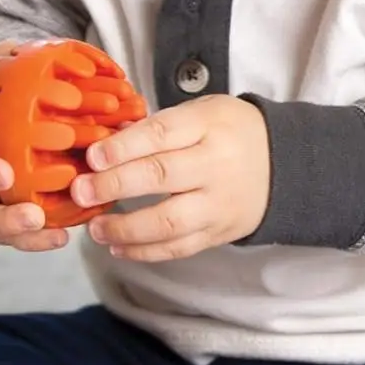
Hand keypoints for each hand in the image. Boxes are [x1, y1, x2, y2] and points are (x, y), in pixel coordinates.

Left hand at [69, 95, 270, 261]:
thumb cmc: (229, 132)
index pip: (162, 134)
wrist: (282, 165)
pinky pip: (179, 248)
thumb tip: (104, 145)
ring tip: (96, 229)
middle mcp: (216, 166)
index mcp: (210, 126)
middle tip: (81, 190)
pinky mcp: (218, 233)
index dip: (124, 146)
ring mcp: (218, 204)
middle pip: (162, 176)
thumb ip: (158, 127)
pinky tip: (117, 248)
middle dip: (115, 185)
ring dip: (126, 229)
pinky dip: (145, 252)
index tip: (92, 156)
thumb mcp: (201, 112)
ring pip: (169, 222)